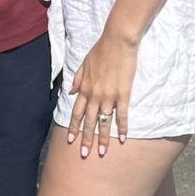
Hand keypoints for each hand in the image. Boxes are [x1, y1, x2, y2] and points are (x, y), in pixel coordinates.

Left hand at [68, 28, 137, 156]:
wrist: (117, 41)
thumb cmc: (100, 50)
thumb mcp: (84, 63)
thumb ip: (77, 79)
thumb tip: (71, 92)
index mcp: (85, 88)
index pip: (77, 112)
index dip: (74, 127)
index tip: (71, 140)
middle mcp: (95, 95)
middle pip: (89, 121)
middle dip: (86, 139)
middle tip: (84, 154)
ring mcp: (109, 96)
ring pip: (104, 122)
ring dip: (102, 138)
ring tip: (101, 152)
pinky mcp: (123, 94)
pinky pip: (121, 115)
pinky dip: (122, 127)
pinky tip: (123, 138)